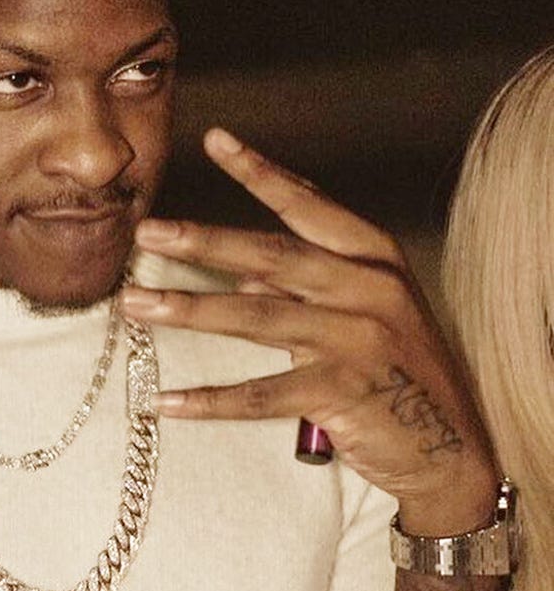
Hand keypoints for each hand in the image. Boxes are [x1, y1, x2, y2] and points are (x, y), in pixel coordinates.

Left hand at [121, 127, 497, 535]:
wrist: (456, 451)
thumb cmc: (398, 373)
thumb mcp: (362, 313)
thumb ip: (304, 286)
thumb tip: (240, 268)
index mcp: (373, 261)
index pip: (308, 207)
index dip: (261, 172)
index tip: (216, 139)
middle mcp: (369, 290)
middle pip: (271, 256)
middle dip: (203, 241)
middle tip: (145, 232)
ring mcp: (359, 340)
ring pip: (257, 317)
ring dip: (189, 310)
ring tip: (135, 304)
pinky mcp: (345, 392)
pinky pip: (262, 394)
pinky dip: (210, 400)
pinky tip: (163, 402)